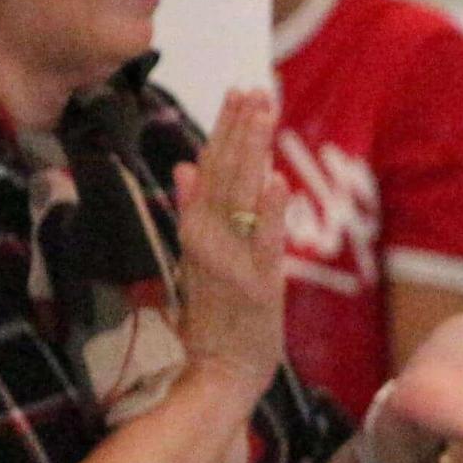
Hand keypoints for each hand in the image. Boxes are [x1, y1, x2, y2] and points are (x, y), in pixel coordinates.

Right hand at [170, 85, 288, 388]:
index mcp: (196, 231)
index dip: (225, 130)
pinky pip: (263, 243)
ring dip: (253, 154)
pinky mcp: (256, 287)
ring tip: (264, 113)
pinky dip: (270, 212)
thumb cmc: (212, 319)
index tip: (238, 93)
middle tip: (252, 89)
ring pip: (241, 198)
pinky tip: (277, 181)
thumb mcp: (196, 258)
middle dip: (239, 130)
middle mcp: (209, 241)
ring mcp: (231, 262)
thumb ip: (192, 212)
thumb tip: (186, 165)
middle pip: (224, 174)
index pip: (210, 170)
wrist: (216, 374)